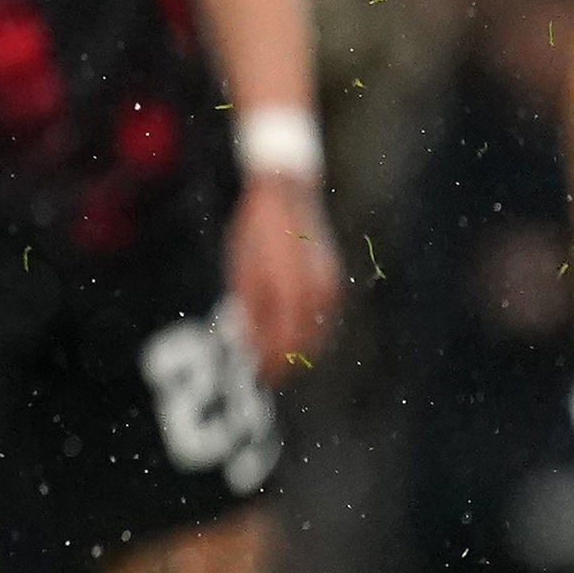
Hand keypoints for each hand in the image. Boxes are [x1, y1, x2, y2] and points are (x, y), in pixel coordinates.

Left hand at [227, 173, 341, 385]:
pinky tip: (296, 336)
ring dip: (302, 349)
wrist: (286, 194)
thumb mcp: (242, 271)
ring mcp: (327, 282)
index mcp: (287, 290)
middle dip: (288, 362)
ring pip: (320, 331)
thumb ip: (250, 310)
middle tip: (270, 376)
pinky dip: (312, 330)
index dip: (274, 364)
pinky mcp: (331, 276)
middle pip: (305, 342)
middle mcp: (314, 289)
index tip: (262, 378)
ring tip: (281, 360)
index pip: (284, 342)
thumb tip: (251, 344)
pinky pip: (325, 315)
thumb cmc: (255, 232)